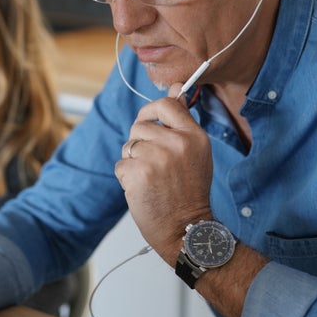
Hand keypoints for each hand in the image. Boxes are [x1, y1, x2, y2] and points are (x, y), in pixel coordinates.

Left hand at [114, 83, 214, 262]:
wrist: (186, 229)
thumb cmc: (190, 193)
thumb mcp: (196, 153)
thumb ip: (183, 122)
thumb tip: (178, 87)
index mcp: (194, 136)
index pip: (166, 104)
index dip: (150, 112)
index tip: (148, 121)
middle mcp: (176, 143)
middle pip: (140, 125)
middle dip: (139, 142)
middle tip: (154, 164)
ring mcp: (156, 158)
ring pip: (128, 146)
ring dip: (133, 162)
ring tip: (151, 179)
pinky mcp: (138, 174)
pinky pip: (121, 165)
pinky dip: (127, 178)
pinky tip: (143, 190)